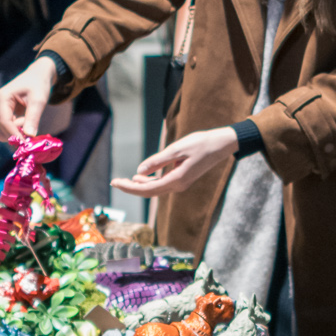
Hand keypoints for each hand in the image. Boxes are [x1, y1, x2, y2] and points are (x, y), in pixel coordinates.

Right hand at [0, 54, 60, 140]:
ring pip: (5, 130)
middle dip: (18, 131)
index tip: (27, 145)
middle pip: (4, 128)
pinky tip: (26, 118)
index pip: (5, 122)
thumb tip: (29, 136)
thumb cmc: (39, 85)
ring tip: (29, 116)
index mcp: (1, 97)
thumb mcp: (39, 100)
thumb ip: (33, 117)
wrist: (37, 76)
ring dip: (19, 129)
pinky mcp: (0, 113)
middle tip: (33, 123)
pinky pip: (8, 128)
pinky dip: (18, 128)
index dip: (16, 135)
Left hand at [111, 126, 237, 197]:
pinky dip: (150, 181)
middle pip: (149, 192)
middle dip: (131, 187)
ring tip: (124, 179)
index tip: (115, 182)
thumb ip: (158, 160)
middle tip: (114, 181)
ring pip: (155, 189)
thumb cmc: (200, 143)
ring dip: (139, 185)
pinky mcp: (182, 179)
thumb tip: (139, 170)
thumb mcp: (177, 149)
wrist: (221, 145)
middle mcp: (178, 185)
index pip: (147, 189)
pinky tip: (141, 176)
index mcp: (177, 180)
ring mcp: (181, 183)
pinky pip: (162, 184)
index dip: (129, 187)